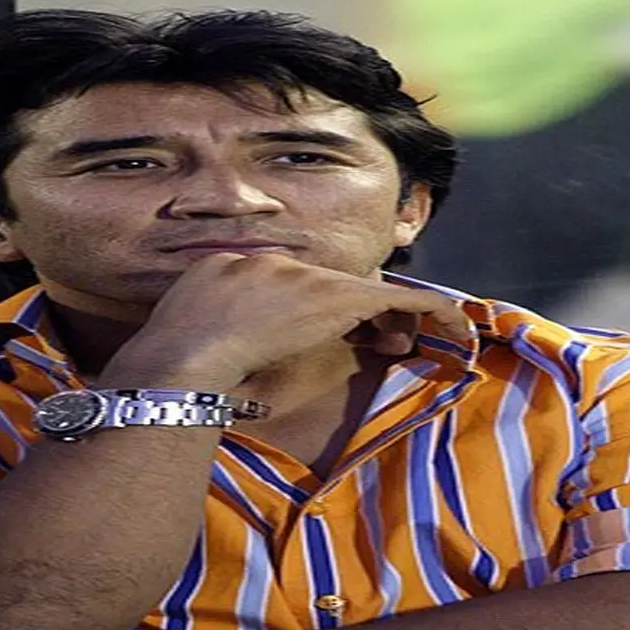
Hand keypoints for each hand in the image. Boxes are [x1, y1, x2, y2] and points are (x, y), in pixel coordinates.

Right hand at [102, 254, 473, 389]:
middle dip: (359, 316)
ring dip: (389, 318)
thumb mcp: (190, 341)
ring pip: (364, 291)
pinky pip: (398, 300)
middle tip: (382, 344)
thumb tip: (239, 363)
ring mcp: (303, 275)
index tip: (332, 339)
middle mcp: (273, 262)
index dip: (320, 313)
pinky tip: (455, 328)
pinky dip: (430, 312)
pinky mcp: (335, 297)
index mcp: (236, 267)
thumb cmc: (174, 366)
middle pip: (332, 285)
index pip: (296, 284)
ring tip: (405, 344)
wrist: (181, 358)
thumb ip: (218, 335)